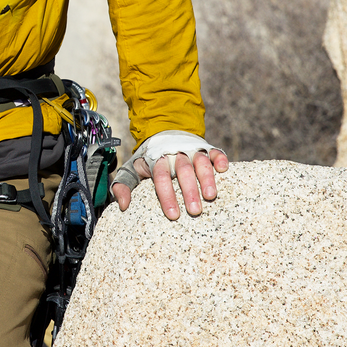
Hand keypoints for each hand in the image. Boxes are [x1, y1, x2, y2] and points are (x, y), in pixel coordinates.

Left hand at [111, 132, 228, 219]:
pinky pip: (214, 151)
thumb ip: (123, 186)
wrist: (163, 131)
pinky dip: (219, 158)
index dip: (167, 196)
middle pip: (183, 171)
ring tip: (210, 196)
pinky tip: (223, 168)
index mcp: (156, 159)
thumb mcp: (132, 169)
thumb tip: (123, 205)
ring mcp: (191, 149)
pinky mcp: (205, 147)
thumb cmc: (148, 158)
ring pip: (200, 162)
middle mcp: (174, 153)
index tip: (173, 215)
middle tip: (194, 211)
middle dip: (189, 191)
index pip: (161, 177)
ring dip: (206, 178)